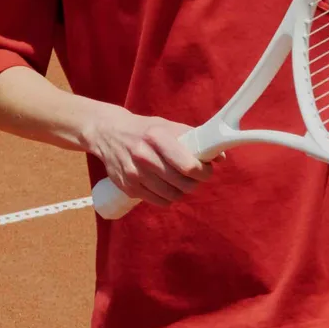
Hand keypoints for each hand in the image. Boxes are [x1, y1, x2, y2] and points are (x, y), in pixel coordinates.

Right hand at [80, 104, 211, 205]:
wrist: (108, 133)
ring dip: (182, 191)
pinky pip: (158, 201)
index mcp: (157, 137)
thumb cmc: (144, 129)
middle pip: (182, 184)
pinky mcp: (128, 187)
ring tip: (181, 182)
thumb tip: (220, 157)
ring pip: (172, 195)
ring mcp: (134, 174)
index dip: (204, 172)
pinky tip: (167, 188)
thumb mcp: (167, 126)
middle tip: (195, 177)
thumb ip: (194, 139)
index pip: (188, 166)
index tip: (206, 170)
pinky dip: (167, 198)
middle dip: (195, 182)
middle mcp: (144, 156)